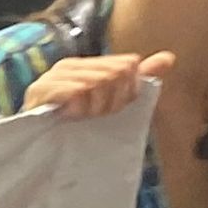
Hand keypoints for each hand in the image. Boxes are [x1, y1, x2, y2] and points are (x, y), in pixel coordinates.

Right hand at [19, 49, 172, 119]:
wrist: (37, 150)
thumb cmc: (75, 128)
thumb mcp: (112, 102)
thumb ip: (139, 78)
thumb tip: (169, 57)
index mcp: (88, 65)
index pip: (128, 65)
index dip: (127, 92)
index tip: (110, 110)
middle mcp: (71, 65)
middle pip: (116, 73)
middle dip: (111, 101)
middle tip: (93, 117)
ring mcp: (54, 76)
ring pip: (98, 82)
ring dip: (94, 108)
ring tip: (79, 118)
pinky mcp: (41, 89)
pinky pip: (76, 91)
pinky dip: (79, 108)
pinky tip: (68, 117)